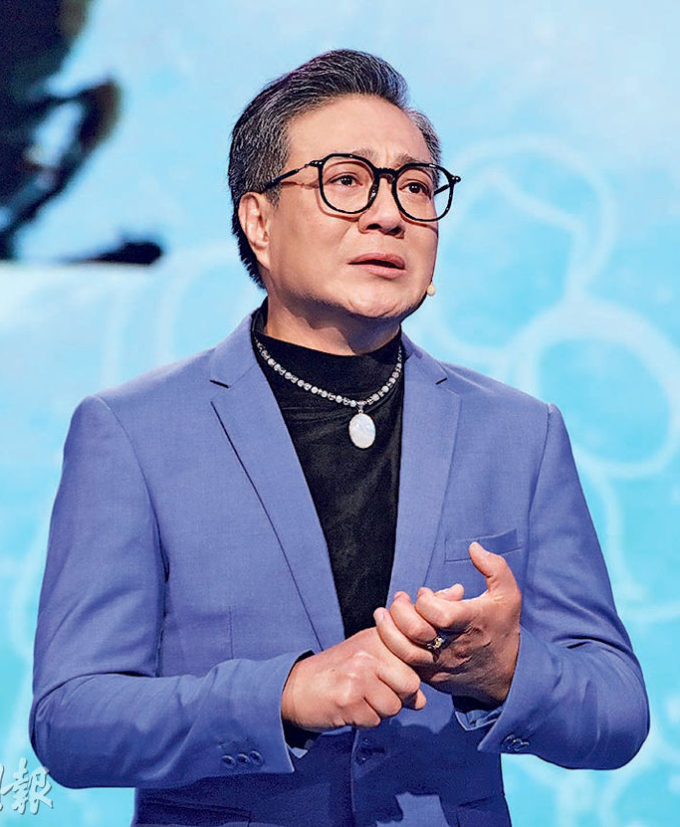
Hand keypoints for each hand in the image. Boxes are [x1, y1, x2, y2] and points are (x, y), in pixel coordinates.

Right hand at [281, 627, 426, 731]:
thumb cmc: (332, 675)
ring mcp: (358, 675)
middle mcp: (369, 653)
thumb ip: (395, 672)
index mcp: (375, 638)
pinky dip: (363, 721)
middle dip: (396, 698)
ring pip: (393, 707)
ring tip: (358, 700)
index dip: (407, 681)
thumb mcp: (365, 661)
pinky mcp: (348, 699)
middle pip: (409, 685)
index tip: (390, 682)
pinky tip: (347, 709)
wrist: (293, 688)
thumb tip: (421, 700)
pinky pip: (374, 721)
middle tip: (372, 695)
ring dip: (378, 712)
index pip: (414, 663)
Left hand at [373, 542, 520, 706]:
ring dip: (387, 630)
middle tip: (400, 599)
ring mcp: (440, 665)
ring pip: (404, 652)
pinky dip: (392, 647)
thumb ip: (494, 567)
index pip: (439, 614)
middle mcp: (454, 647)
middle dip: (400, 611)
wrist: (504, 677)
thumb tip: (473, 547)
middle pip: (415, 633)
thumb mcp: (508, 595)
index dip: (426, 600)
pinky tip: (390, 632)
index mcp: (472, 623)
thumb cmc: (502, 628)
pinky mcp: (430, 677)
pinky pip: (402, 666)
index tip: (425, 593)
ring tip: (383, 614)